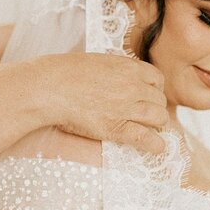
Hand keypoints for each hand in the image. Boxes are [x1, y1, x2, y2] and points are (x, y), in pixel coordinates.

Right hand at [40, 53, 167, 153]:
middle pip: (159, 100)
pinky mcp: (116, 128)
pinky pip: (146, 138)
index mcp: (128, 67)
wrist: (50, 88)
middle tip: (143, 116)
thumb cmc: (65, 74)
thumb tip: (119, 79)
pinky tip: (156, 148)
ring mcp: (126, 107)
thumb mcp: (97, 61)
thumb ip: (115, 70)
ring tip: (147, 130)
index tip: (146, 97)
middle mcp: (132, 86)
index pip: (157, 79)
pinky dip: (155, 145)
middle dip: (154, 108)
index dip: (154, 90)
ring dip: (155, 125)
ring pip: (159, 118)